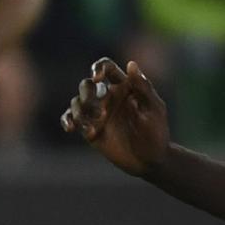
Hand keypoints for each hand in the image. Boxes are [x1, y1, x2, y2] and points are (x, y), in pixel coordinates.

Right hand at [61, 57, 169, 176]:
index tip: (98, 78)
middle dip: (87, 94)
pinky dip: (68, 120)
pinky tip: (72, 128)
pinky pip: (71, 118)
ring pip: (76, 101)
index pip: (107, 68)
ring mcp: (96, 112)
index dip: (99, 68)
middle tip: (100, 113)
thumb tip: (131, 64)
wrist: (149, 160)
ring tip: (92, 128)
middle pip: (87, 84)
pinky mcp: (88, 127)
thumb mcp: (154, 109)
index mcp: (124, 87)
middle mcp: (107, 96)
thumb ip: (143, 87)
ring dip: (80, 111)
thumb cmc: (156, 132)